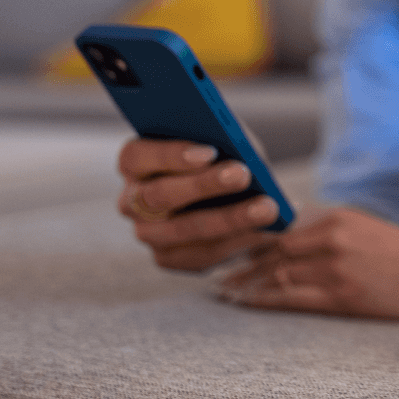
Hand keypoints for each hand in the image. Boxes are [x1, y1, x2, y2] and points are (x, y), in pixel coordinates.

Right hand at [117, 138, 279, 271]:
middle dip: (204, 185)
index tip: (209, 151)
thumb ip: (224, 140)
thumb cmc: (225, 158)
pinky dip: (237, 241)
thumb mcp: (226, 142)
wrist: (235, 198)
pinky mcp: (168, 259)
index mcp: (134, 163)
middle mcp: (131, 201)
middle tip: (242, 174)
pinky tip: (266, 231)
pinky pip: (201, 254)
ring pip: (184, 229)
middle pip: (159, 194)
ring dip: (230, 218)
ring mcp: (147, 233)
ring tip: (268, 208)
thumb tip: (240, 149)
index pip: (136, 156)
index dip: (169, 154)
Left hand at [216, 208, 398, 319]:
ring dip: (244, 282)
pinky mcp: (344, 294)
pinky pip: (292, 296)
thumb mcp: (368, 230)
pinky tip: (246, 302)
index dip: (250, 235)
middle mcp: (334, 236)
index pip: (281, 225)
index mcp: (339, 216)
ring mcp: (337, 266)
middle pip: (272, 247)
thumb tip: (291, 237)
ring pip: (276, 272)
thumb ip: (330, 231)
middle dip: (238, 259)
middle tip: (212, 268)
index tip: (226, 242)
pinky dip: (263, 298)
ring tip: (223, 290)